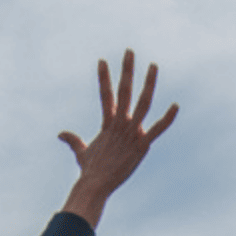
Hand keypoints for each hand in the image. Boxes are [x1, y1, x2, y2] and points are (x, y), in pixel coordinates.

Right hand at [58, 50, 178, 227]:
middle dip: (127, 70)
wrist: (95, 184)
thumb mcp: (81, 152)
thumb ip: (73, 140)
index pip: (105, 95)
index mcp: (108, 123)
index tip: (102, 60)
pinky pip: (158, 129)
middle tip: (130, 51)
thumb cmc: (89, 170)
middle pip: (124, 91)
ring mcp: (131, 133)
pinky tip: (176, 105)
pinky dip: (168, 118)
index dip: (104, 77)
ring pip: (143, 103)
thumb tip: (60, 135)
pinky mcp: (142, 146)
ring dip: (149, 83)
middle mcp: (119, 124)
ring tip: (153, 66)